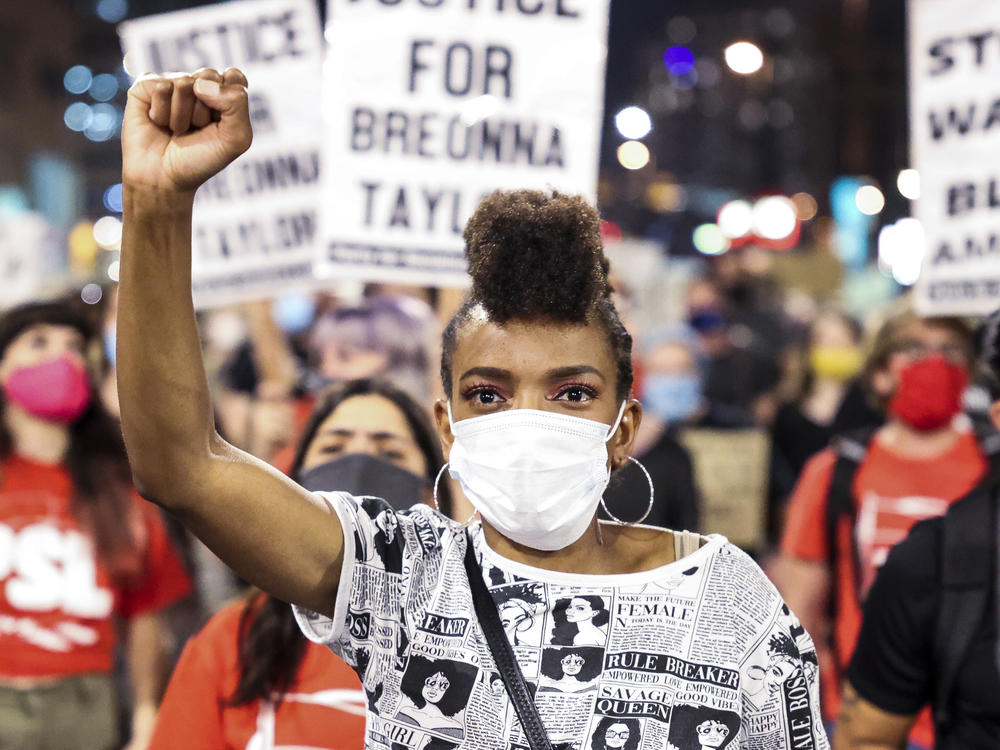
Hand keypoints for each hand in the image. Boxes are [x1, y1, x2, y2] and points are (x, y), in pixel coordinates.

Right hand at [122, 68, 251, 192]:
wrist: (165, 178)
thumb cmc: (202, 159)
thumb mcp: (236, 138)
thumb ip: (237, 103)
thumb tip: (200, 83)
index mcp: (223, 94)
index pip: (234, 77)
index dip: (229, 103)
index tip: (220, 125)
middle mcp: (197, 84)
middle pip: (209, 77)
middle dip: (204, 111)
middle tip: (196, 129)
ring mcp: (171, 82)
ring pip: (184, 83)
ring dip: (181, 116)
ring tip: (176, 130)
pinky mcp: (146, 85)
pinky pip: (160, 88)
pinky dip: (161, 113)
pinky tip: (158, 123)